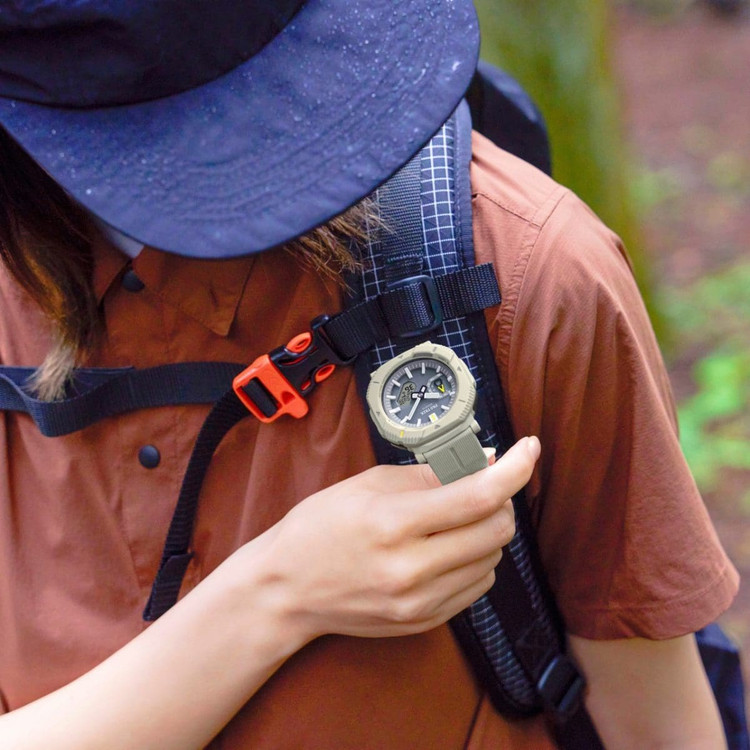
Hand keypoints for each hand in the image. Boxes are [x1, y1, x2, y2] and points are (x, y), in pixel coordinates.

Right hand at [252, 436, 539, 644]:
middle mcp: (411, 569)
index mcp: (393, 523)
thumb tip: (484, 460)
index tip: (529, 448)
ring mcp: (419, 602)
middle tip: (483, 484)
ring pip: (492, 560)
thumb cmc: (320, 527)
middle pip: (496, 530)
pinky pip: (477, 586)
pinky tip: (448, 548)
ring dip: (487, 531)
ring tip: (457, 518)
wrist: (287, 589)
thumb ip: (431, 473)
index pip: (478, 495)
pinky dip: (475, 560)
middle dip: (501, 500)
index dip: (514, 468)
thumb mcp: (368, 484)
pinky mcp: (424, 622)